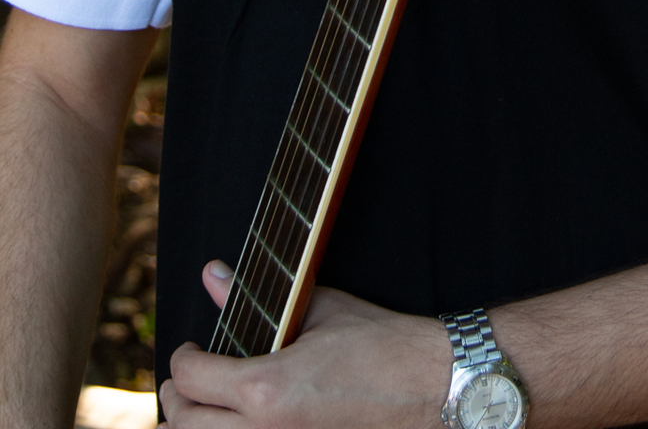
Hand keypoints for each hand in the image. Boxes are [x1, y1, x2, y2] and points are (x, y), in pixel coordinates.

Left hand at [161, 266, 449, 427]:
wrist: (430, 386)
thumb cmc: (380, 343)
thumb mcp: (318, 308)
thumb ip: (253, 296)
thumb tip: (212, 273)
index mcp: (266, 388)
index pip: (191, 379)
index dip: (183, 359)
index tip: (191, 350)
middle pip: (184, 426)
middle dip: (177, 399)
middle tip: (187, 381)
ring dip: (195, 426)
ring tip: (205, 409)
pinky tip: (236, 424)